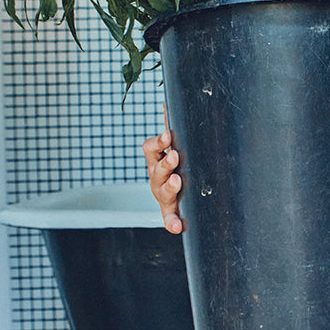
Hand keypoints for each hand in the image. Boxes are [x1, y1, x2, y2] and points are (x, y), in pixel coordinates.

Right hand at [142, 107, 183, 233]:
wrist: (176, 192)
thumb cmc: (176, 166)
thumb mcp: (171, 149)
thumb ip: (170, 130)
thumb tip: (170, 102)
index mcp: (157, 160)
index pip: (152, 148)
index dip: (159, 142)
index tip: (168, 136)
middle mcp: (157, 177)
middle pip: (157, 169)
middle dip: (166, 163)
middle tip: (176, 156)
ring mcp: (163, 194)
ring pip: (162, 190)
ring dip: (169, 186)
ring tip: (177, 182)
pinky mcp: (169, 210)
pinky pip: (169, 217)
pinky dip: (171, 222)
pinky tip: (176, 227)